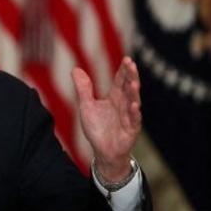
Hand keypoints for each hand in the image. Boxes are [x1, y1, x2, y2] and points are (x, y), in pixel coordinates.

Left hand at [72, 57, 141, 181]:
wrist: (103, 151)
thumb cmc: (97, 128)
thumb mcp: (87, 106)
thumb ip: (83, 89)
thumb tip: (76, 69)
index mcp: (115, 98)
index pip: (120, 81)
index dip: (123, 71)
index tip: (127, 59)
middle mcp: (124, 105)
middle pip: (128, 88)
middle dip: (131, 76)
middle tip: (132, 64)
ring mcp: (129, 117)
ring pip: (133, 102)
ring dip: (134, 92)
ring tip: (134, 82)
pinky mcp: (131, 130)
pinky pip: (133, 120)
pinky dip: (134, 113)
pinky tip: (134, 105)